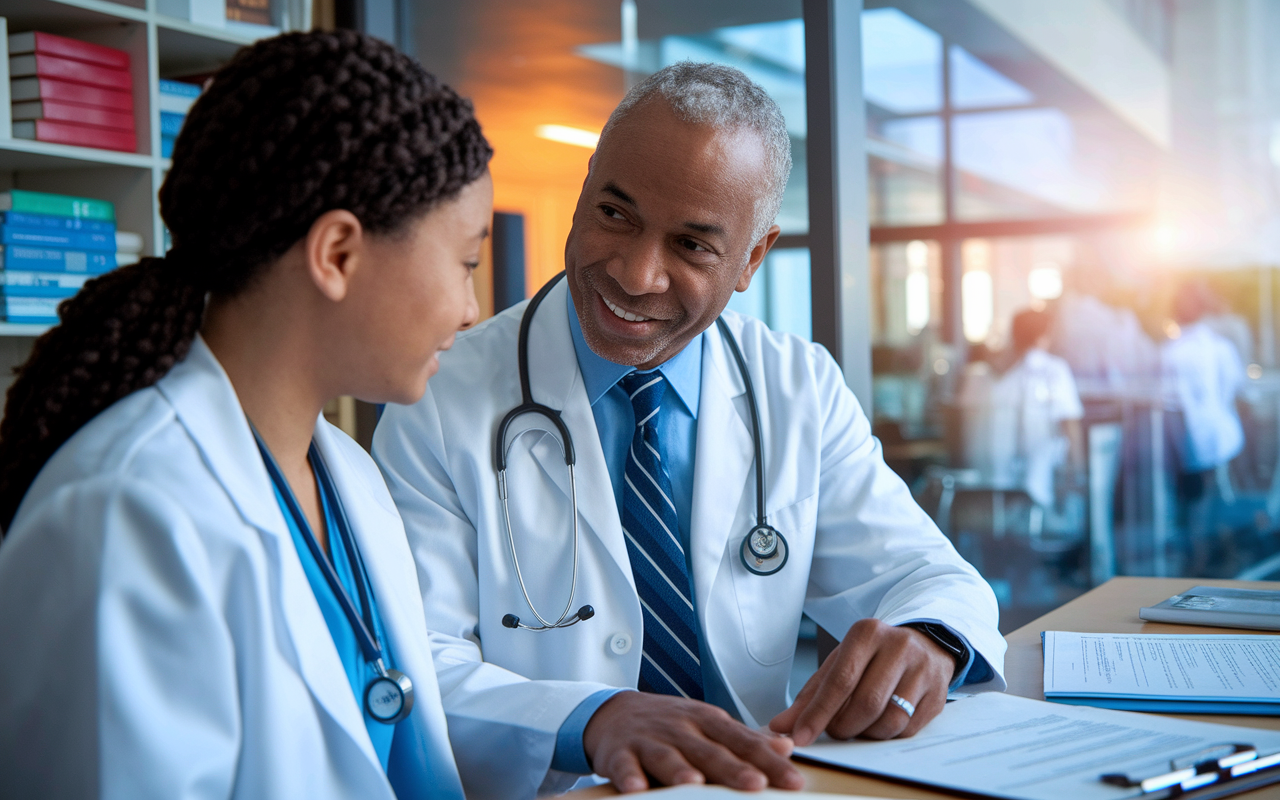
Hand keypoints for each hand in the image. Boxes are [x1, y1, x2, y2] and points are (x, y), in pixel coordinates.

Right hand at [582, 691, 804, 792]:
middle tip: (756, 784)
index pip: (743, 743)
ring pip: (667, 756)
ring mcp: (649, 740)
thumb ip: (745, 739)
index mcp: (707, 722)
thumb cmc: (669, 725)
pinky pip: (623, 765)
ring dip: (680, 770)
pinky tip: (636, 788)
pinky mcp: (619, 752)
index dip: (768, 762)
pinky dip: (628, 775)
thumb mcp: (708, 725)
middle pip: (709, 751)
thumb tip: (786, 747)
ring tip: (694, 784)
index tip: (793, 781)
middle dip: (733, 768)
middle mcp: (681, 729)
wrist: (614, 712)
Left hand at [769, 618, 953, 744]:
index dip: (818, 713)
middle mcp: (898, 647)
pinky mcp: (938, 694)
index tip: (801, 737)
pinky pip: (909, 729)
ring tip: (857, 726)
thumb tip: (781, 725)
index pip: (840, 680)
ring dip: (867, 734)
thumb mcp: (840, 663)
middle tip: (835, 731)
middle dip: (844, 727)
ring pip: (890, 720)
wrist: (923, 644)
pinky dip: (887, 735)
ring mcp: (923, 670)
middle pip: (866, 703)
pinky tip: (880, 725)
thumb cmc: (873, 656)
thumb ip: (811, 695)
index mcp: (867, 633)